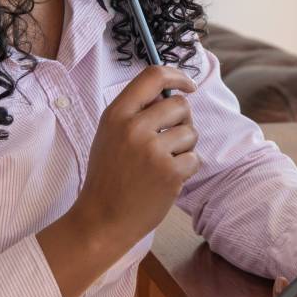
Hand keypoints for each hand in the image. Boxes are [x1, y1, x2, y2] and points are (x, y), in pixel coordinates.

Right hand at [73, 65, 200, 248]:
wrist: (102, 220)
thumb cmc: (109, 176)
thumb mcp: (110, 135)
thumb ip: (136, 112)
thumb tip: (172, 94)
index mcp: (117, 114)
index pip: (152, 76)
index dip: (177, 76)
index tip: (188, 86)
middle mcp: (134, 127)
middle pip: (180, 105)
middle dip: (182, 121)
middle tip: (169, 140)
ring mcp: (153, 150)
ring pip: (190, 132)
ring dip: (184, 148)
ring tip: (163, 163)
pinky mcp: (170, 172)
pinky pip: (195, 158)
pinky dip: (186, 169)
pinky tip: (165, 180)